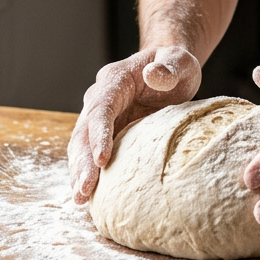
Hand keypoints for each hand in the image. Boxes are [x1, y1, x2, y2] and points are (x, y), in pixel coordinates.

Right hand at [68, 46, 200, 203]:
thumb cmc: (174, 64)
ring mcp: (100, 117)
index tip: (101, 159)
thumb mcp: (180, 60)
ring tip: (80, 198)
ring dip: (79, 171)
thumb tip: (154, 75)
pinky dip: (88, 172)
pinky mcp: (105, 132)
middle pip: (84, 130)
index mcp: (115, 80)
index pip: (101, 108)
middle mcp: (100, 98)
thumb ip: (170, 65)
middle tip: (83, 190)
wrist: (167, 68)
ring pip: (81, 145)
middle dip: (82, 161)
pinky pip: (91, 152)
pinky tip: (89, 196)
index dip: (99, 133)